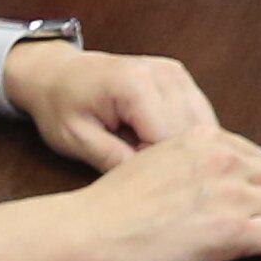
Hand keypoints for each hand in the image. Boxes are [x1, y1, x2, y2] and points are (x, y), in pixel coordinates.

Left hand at [7, 42, 223, 170]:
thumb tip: (152, 187)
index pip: (169, 141)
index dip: (156, 171)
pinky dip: (186, 140)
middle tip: (144, 180)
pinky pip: (199, 119)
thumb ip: (115, 161)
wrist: (57, 73)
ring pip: (204, 128)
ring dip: (183, 152)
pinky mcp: (181, 79)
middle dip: (174, 163)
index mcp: (135, 84)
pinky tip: (160, 150)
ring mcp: (176, 74)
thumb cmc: (60, 106)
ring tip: (148, 161)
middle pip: (193, 135)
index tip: (133, 184)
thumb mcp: (77, 141)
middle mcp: (164, 74)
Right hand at [73, 127, 260, 260]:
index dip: (252, 183)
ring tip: (244, 239)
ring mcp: (232, 195)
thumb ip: (194, 159)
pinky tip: (241, 252)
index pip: (259, 158)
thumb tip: (219, 176)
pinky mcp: (233, 231)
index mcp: (207, 139)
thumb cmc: (115, 202)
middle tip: (246, 222)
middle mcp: (226, 160)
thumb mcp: (157, 157)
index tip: (237, 201)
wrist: (92, 229)